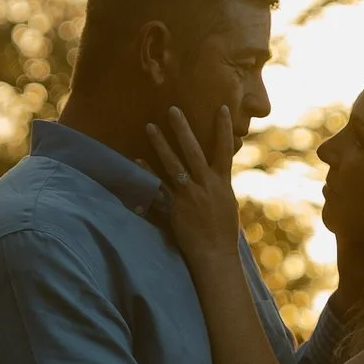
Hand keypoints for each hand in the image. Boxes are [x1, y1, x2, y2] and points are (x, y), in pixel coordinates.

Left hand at [144, 98, 244, 270]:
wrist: (215, 255)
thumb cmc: (223, 232)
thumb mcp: (227, 204)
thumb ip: (219, 185)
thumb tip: (216, 172)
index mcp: (223, 183)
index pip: (226, 149)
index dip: (225, 128)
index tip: (223, 108)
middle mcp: (207, 185)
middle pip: (194, 150)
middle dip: (183, 129)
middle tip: (172, 109)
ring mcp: (190, 195)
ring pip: (174, 164)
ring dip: (161, 144)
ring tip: (150, 127)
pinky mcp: (176, 207)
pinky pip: (159, 186)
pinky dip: (148, 172)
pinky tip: (137, 159)